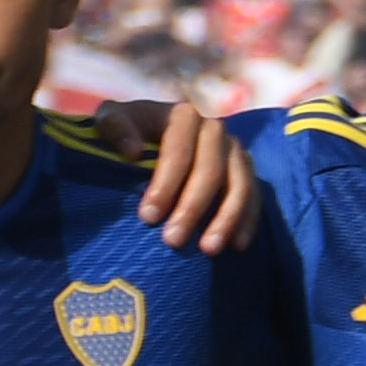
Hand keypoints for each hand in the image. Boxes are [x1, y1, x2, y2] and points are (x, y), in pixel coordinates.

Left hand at [125, 98, 258, 252]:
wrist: (152, 132)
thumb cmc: (127, 131)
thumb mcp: (110, 119)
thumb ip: (113, 126)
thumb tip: (133, 152)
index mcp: (183, 115)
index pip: (178, 150)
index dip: (165, 184)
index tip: (147, 217)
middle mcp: (215, 128)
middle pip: (210, 170)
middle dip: (192, 208)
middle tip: (172, 241)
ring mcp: (234, 150)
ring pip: (239, 184)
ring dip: (226, 219)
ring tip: (208, 250)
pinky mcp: (245, 170)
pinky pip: (254, 196)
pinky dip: (248, 220)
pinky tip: (237, 246)